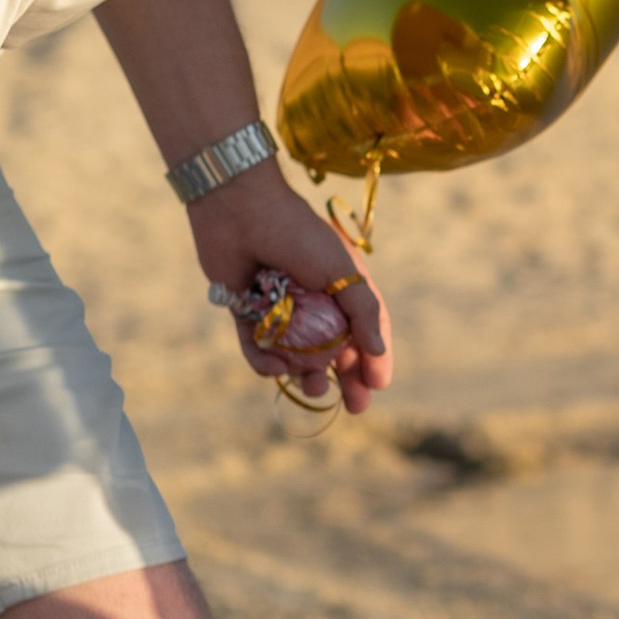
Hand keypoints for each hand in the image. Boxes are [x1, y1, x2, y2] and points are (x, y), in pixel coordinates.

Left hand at [185, 162, 391, 414]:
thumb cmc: (299, 235)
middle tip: (355, 407)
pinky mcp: (246, 314)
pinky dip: (265, 363)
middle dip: (346, 380)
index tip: (377, 387)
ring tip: (313, 387)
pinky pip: (258, 349)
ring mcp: (280, 310)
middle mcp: (314, 302)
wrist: (241, 211)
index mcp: (342, 289)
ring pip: (297, 356)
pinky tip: (274, 370)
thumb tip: (378, 351)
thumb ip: (364, 312)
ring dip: (307, 375)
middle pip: (334, 351)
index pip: (365, 331)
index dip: (374, 360)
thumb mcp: (343, 272)